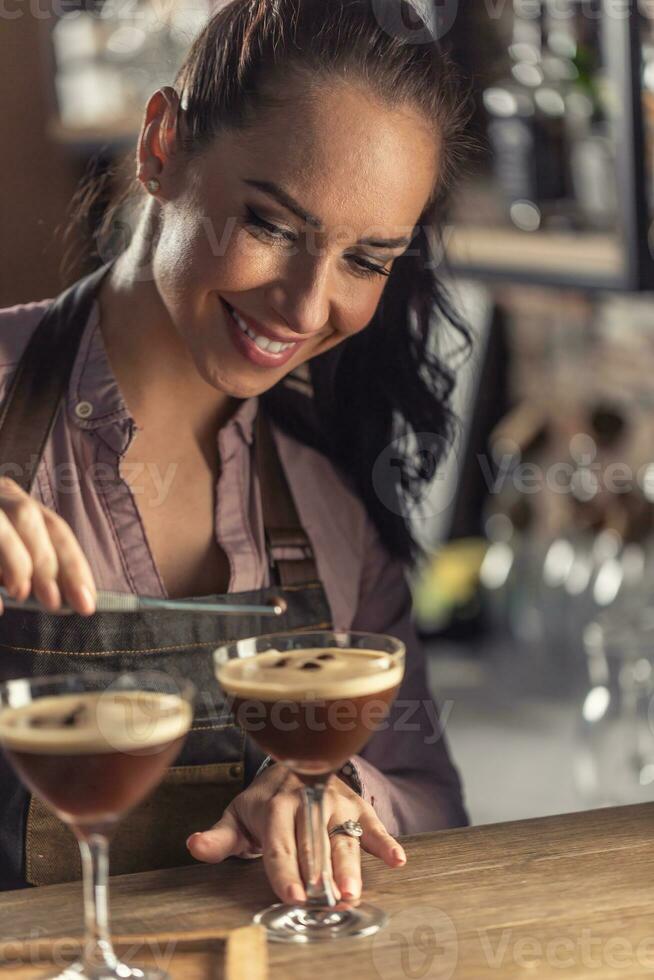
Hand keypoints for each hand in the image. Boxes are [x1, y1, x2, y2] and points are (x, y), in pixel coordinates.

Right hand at [0, 478, 95, 614]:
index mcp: (15, 499)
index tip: (87, 602)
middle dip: (47, 564)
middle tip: (54, 604)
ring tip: (21, 594)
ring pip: (0, 524)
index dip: (74, 565)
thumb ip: (28, 561)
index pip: (54, 528)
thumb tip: (56, 598)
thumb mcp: (8, 540)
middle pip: (28, 517)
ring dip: (16, 561)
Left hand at [186, 764, 406, 902]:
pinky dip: (385, 841)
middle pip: (315, 842)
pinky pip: (373, 823)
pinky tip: (397, 860)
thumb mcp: (238, 816)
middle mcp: (308, 800)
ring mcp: (336, 802)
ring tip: (352, 893)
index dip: (285, 870)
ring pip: (344, 837)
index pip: (280, 842)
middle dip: (321, 872)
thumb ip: (219, 837)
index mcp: (276, 804)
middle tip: (327, 900)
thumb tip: (194, 845)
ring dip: (350, 866)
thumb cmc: (265, 802)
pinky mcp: (357, 805)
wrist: (296, 763)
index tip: (291, 895)